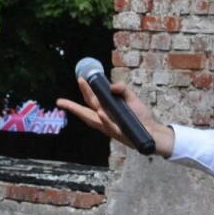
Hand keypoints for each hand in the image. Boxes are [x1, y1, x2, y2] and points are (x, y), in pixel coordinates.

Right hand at [56, 78, 175, 157]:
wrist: (153, 131)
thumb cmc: (140, 116)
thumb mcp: (131, 98)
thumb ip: (122, 89)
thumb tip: (111, 86)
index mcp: (106, 111)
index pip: (91, 100)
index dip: (85, 91)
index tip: (80, 79)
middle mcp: (105, 120)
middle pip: (86, 113)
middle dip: (73, 107)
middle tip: (60, 102)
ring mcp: (111, 128)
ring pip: (95, 121)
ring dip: (87, 113)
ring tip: (76, 106)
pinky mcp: (120, 134)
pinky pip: (111, 127)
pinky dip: (105, 120)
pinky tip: (100, 113)